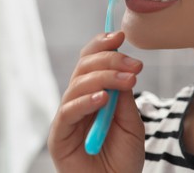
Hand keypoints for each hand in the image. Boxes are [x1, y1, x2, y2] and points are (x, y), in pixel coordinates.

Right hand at [48, 31, 144, 172]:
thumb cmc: (123, 158)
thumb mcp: (130, 122)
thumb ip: (123, 97)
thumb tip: (123, 68)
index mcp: (91, 95)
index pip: (89, 63)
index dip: (101, 46)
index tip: (120, 35)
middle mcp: (77, 102)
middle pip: (83, 68)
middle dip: (109, 60)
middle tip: (134, 65)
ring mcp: (67, 118)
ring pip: (77, 85)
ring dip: (104, 77)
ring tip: (128, 80)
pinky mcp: (59, 136)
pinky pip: (68, 111)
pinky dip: (86, 102)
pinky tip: (104, 98)